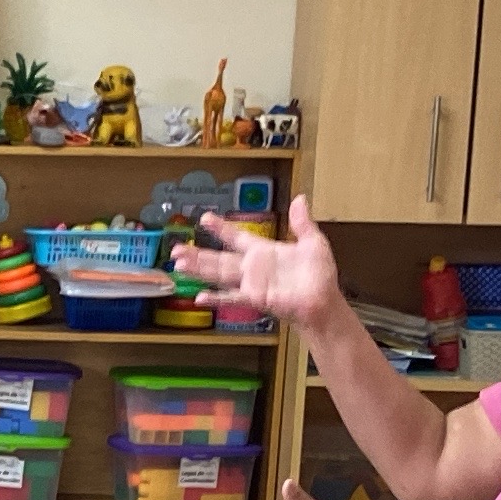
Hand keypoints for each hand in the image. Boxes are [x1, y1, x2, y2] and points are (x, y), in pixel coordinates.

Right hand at [173, 192, 339, 328]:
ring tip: (179, 264)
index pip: (237, 237)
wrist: (324, 301)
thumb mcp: (313, 242)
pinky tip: (199, 297)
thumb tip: (299, 199)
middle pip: (219, 258)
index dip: (221, 228)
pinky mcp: (255, 298)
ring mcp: (252, 283)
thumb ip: (302, 222)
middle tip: (176, 249)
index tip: (205, 219)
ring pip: (218, 274)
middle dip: (197, 253)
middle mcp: (253, 267)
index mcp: (264, 251)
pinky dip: (215, 298)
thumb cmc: (320, 276)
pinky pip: (231, 298)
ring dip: (198, 269)